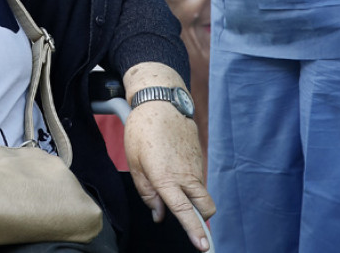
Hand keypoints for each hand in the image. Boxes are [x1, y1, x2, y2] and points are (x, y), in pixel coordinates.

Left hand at [124, 103, 214, 251]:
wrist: (161, 101)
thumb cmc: (142, 130)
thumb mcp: (134, 162)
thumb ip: (146, 192)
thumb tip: (159, 214)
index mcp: (166, 178)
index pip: (184, 212)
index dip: (194, 231)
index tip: (204, 247)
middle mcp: (186, 174)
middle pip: (205, 207)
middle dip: (201, 219)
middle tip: (185, 216)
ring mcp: (195, 165)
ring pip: (201, 192)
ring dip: (191, 197)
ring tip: (166, 177)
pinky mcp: (198, 156)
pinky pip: (197, 177)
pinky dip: (189, 180)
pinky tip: (171, 164)